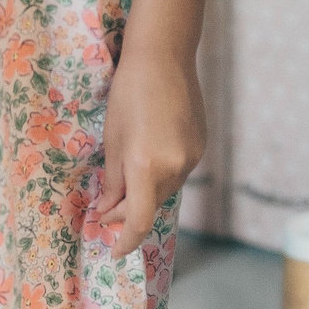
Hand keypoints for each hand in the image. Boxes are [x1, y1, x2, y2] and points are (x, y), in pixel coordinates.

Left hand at [92, 45, 205, 252]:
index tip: (114, 251)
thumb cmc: (128, 94)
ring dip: (144, 193)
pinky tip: (149, 157)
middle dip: (128, 213)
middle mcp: (174, 168)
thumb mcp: (113, 140)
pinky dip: (160, 176)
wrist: (164, 58)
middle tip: (107, 210)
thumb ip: (112, 182)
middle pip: (151, 206)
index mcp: (146, 166)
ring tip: (126, 180)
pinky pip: (178, 173)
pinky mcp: (201, 147)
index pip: (139, 220)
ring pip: (165, 191)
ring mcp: (192, 158)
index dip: (126, 241)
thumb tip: (108, 211)